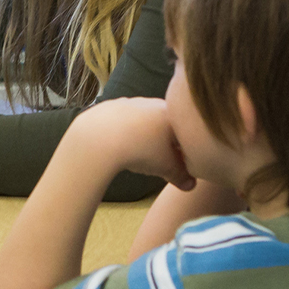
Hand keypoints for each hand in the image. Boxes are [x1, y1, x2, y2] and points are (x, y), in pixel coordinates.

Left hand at [68, 97, 193, 190]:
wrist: (98, 138)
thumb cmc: (139, 150)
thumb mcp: (166, 167)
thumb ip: (181, 176)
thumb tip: (190, 186)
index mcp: (170, 113)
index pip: (185, 131)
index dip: (184, 149)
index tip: (179, 163)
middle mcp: (151, 102)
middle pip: (163, 123)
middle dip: (164, 141)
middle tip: (158, 159)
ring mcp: (128, 102)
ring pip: (142, 120)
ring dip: (142, 135)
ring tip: (137, 153)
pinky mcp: (108, 106)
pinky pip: (121, 120)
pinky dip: (122, 131)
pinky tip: (119, 144)